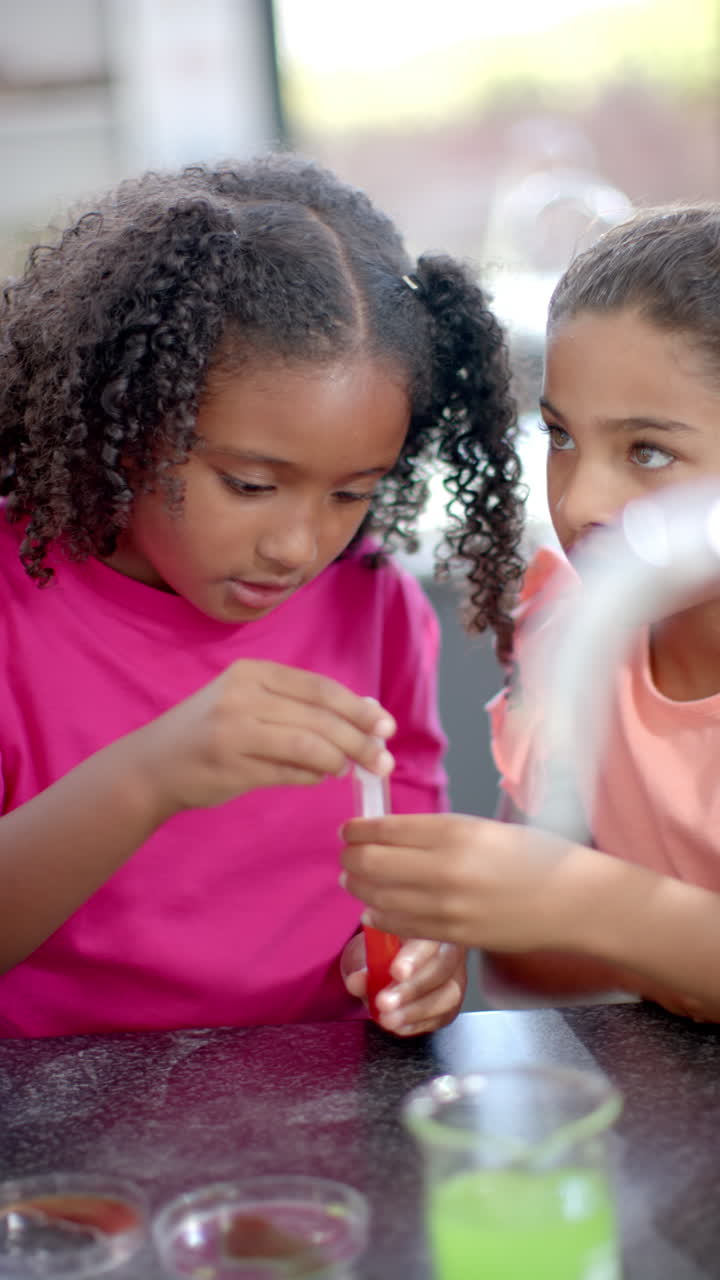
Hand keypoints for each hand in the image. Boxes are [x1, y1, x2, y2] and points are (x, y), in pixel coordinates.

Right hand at [133, 660, 395, 816]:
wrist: (152, 765)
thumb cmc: (211, 732)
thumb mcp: (248, 702)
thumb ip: (298, 707)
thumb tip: (363, 717)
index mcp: (253, 673)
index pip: (320, 688)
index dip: (358, 708)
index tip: (386, 726)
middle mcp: (243, 695)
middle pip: (320, 717)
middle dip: (359, 740)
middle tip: (383, 760)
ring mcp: (234, 729)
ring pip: (308, 744)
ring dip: (339, 760)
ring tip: (353, 770)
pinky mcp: (230, 765)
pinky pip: (287, 771)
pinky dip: (311, 776)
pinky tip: (319, 777)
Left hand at [340, 813, 585, 952]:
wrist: (571, 900)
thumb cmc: (532, 856)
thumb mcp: (481, 828)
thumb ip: (435, 832)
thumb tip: (388, 835)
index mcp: (455, 831)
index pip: (385, 829)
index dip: (358, 829)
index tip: (349, 829)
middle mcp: (446, 868)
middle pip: (372, 863)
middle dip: (350, 858)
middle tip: (346, 853)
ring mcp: (447, 907)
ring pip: (378, 897)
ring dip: (358, 887)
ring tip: (354, 878)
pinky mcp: (452, 936)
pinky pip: (400, 925)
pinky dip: (379, 914)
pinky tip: (373, 907)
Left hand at [340, 932, 465, 1035]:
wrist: (388, 966)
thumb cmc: (382, 950)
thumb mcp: (366, 951)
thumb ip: (362, 964)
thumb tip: (358, 981)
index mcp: (429, 925)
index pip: (429, 936)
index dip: (414, 956)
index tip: (395, 971)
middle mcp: (449, 948)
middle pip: (442, 968)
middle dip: (412, 988)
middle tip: (384, 1001)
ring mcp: (455, 977)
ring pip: (448, 995)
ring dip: (414, 1011)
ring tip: (387, 1018)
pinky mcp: (451, 1005)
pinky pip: (442, 1016)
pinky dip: (417, 1024)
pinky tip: (398, 1025)